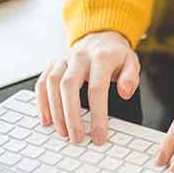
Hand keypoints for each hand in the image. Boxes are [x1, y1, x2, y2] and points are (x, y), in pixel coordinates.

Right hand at [35, 30, 139, 144]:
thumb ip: (130, 77)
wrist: (100, 34)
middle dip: (71, 116)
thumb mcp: (131, 62)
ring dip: (55, 111)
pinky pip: (42, 82)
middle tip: (76, 138)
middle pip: (69, 86)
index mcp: (101, 57)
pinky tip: (47, 119)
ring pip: (52, 84)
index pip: (97, 88)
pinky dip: (42, 102)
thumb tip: (125, 92)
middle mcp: (80, 57)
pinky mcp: (53, 64)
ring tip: (62, 132)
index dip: (98, 114)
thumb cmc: (115, 54)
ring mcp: (64, 59)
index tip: (99, 135)